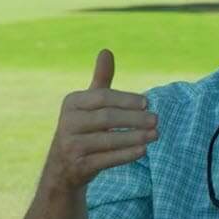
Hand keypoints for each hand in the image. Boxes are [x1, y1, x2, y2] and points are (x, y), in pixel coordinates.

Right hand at [42, 50, 157, 191]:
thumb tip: (106, 51)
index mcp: (71, 103)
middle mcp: (67, 123)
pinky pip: (106, 160)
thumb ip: (100, 81)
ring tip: (155, 134)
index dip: (125, 99)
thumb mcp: (88, 104)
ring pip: (108, 140)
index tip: (147, 102)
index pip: (102, 98)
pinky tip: (142, 150)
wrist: (62, 167)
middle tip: (156, 119)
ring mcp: (71, 146)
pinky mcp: (78, 166)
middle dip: (134, 119)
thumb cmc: (82, 128)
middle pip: (106, 118)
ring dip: (134, 137)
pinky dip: (126, 155)